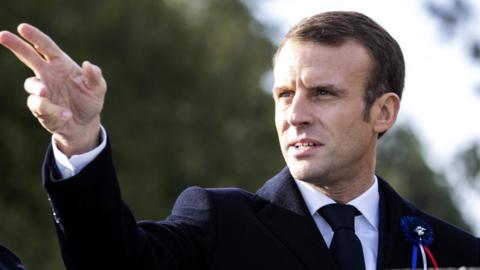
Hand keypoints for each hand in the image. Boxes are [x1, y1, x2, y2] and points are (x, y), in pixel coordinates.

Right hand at [0, 23, 106, 155]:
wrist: (84, 124)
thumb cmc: (90, 101)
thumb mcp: (98, 89)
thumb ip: (95, 77)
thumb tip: (88, 64)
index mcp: (61, 64)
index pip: (46, 47)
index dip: (35, 37)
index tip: (22, 28)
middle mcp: (47, 74)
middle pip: (28, 56)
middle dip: (16, 45)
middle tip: (2, 35)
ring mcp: (42, 90)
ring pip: (31, 84)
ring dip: (38, 88)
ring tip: (45, 92)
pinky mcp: (39, 107)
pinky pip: (39, 105)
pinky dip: (52, 109)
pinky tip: (65, 114)